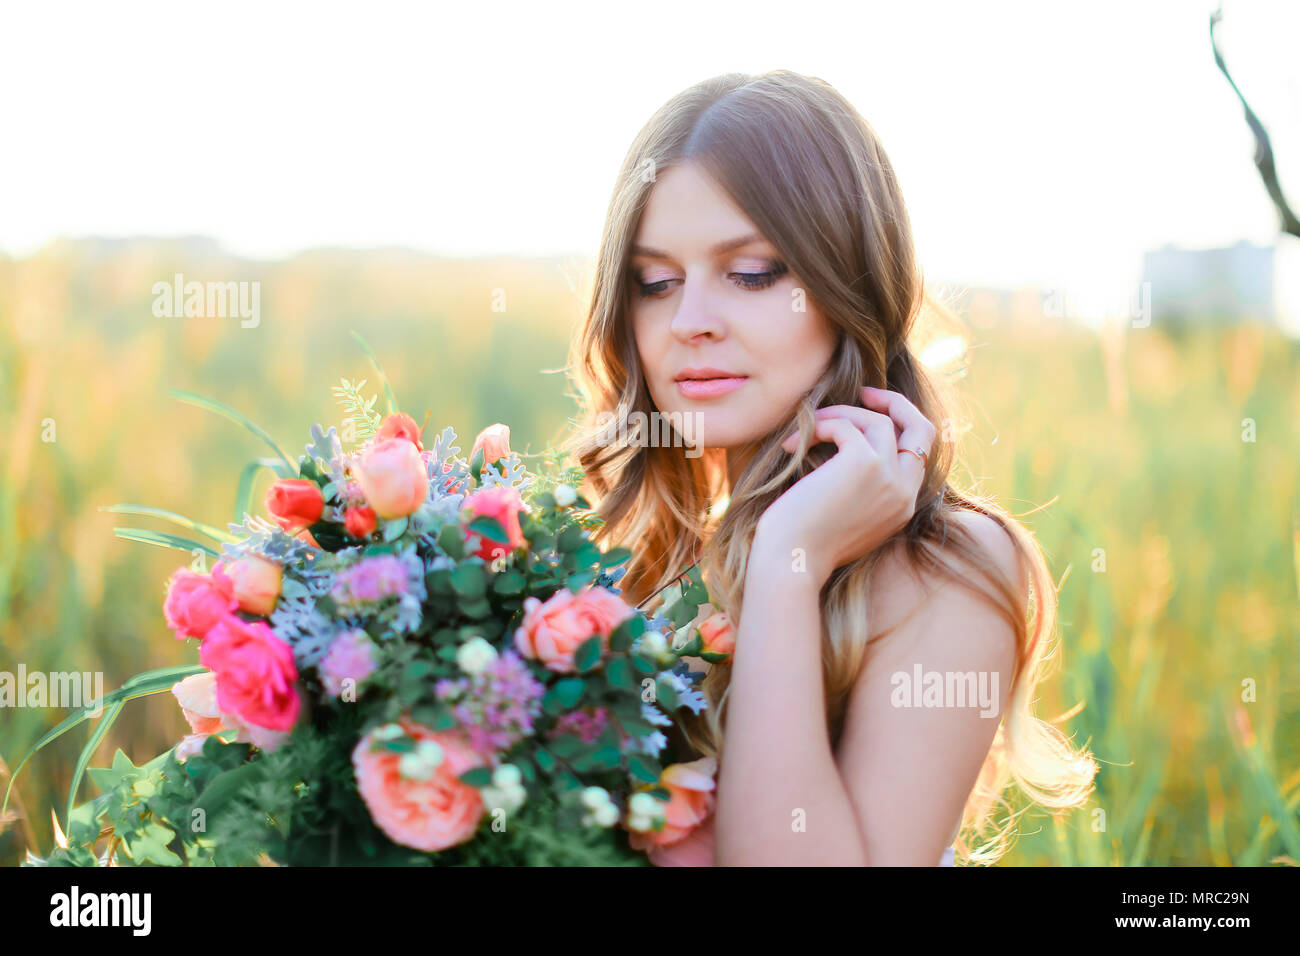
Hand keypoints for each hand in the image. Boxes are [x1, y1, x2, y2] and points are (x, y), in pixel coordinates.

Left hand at [752, 386, 935, 585]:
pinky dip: (819, 427)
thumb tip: (845, 446)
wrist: (792, 561)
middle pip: (921, 428)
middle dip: (895, 403)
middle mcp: (904, 492)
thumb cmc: (804, 544)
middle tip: (864, 393)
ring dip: (840, 415)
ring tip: (808, 428)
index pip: (919, 454)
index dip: (900, 427)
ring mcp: (888, 477)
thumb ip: (860, 489)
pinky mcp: (864, 463)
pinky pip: (846, 425)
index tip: (871, 414)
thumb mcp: (844, 517)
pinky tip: (791, 446)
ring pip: (878, 421)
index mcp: (903, 507)